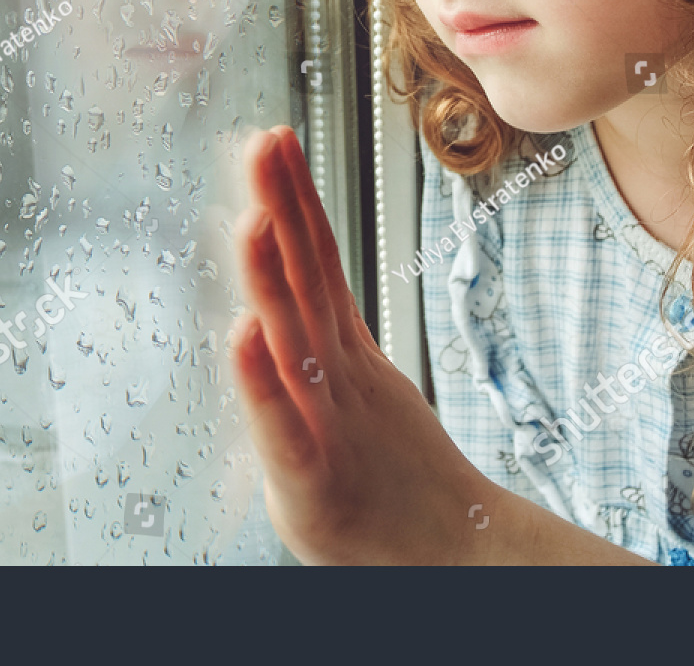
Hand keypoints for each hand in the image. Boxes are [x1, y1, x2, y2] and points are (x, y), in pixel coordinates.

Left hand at [229, 124, 498, 563]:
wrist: (451, 554)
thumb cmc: (394, 484)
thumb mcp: (356, 398)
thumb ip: (323, 348)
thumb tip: (284, 304)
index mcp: (343, 353)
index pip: (317, 260)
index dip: (295, 199)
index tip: (277, 140)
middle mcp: (336, 375)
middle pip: (307, 279)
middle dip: (283, 207)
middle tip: (265, 140)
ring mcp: (327, 421)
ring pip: (294, 336)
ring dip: (270, 273)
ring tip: (251, 213)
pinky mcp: (309, 476)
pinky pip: (281, 420)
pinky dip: (260, 377)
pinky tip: (241, 331)